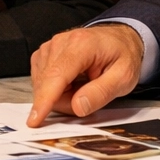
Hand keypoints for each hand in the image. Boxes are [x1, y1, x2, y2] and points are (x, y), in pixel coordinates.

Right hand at [27, 24, 143, 125]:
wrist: (119, 40)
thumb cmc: (122, 56)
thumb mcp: (124, 78)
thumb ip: (101, 93)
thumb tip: (78, 107)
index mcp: (81, 45)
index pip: (57, 75)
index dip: (45, 99)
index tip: (35, 119)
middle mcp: (61, 42)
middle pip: (48, 85)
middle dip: (66, 101)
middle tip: (89, 95)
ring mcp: (50, 47)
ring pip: (43, 85)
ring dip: (61, 95)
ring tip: (83, 86)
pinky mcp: (44, 54)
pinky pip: (41, 81)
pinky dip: (56, 89)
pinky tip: (72, 83)